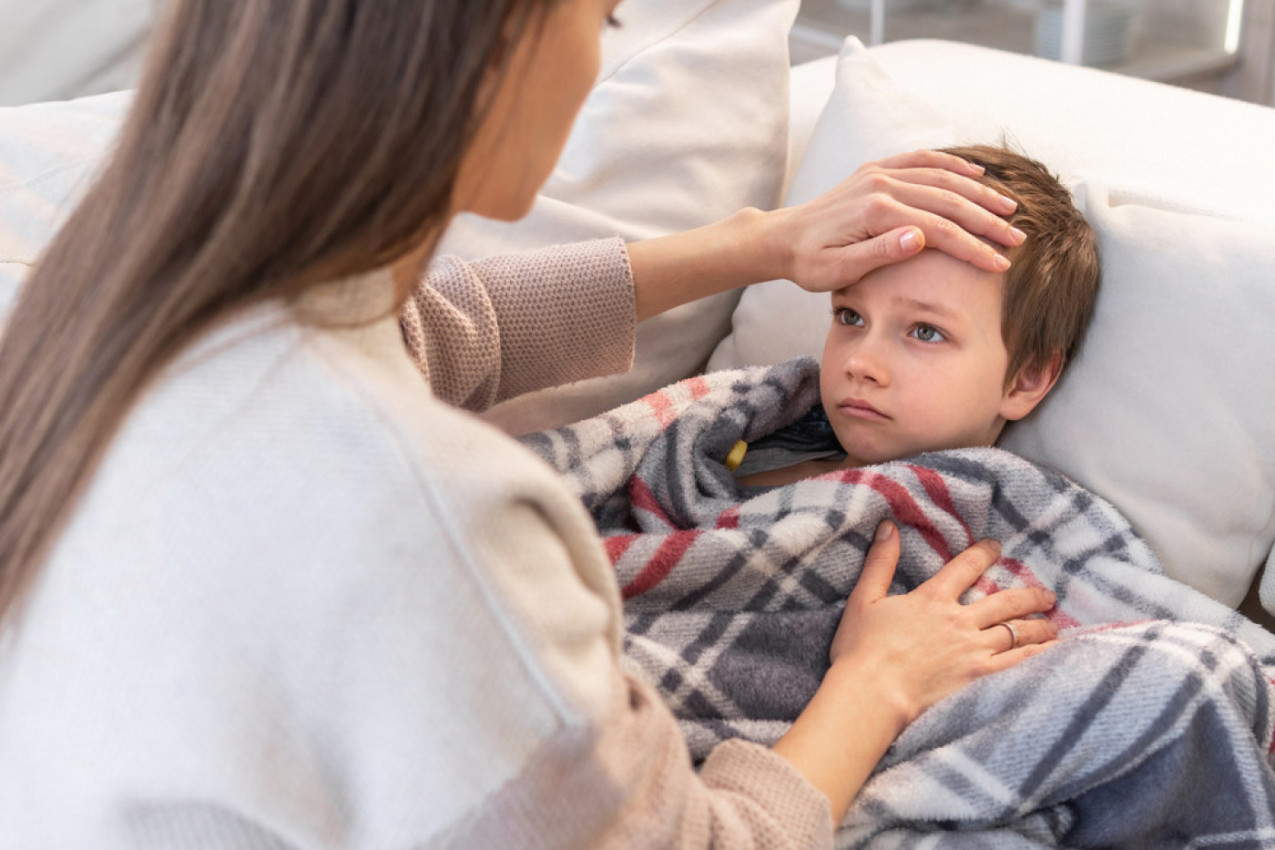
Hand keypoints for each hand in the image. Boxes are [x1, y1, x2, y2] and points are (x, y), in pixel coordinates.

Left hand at [767, 150, 1026, 292]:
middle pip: (948, 201)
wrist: (781, 239)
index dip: (973, 248)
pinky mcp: (875, 170)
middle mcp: (881, 185)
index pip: (939, 230)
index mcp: (876, 212)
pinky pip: (920, 160)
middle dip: (987, 221)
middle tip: (1017, 239)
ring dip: (979, 192)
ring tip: (1009, 208)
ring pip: (941, 177)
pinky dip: (951, 164)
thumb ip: (879, 253)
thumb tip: (920, 237)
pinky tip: (975, 175)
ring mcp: (878, 173)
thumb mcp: (838, 271)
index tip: (1000, 264)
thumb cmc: (809, 263)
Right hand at [830, 520, 1057, 727]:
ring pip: (1017, 632)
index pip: (965, 567)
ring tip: (1053, 625)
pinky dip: (1040, 656)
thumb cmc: (862, 650)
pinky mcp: (980, 678)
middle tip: (1047, 594)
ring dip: (1039, 626)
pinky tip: (1053, 653)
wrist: (872, 693)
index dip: (984, 553)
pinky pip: (1019, 662)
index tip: (997, 547)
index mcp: (933, 599)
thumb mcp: (863, 599)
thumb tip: (888, 527)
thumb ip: (879, 562)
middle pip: (1004, 602)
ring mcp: (974, 651)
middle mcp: (960, 621)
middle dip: (1029, 595)